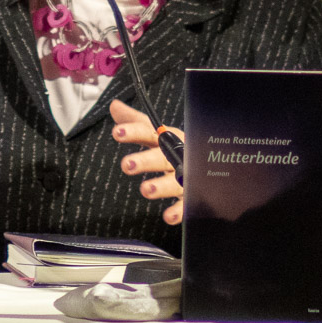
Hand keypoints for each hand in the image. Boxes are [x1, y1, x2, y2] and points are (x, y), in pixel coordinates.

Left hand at [109, 99, 184, 225]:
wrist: (207, 161)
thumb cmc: (173, 146)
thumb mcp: (155, 133)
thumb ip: (135, 122)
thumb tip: (114, 106)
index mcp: (166, 139)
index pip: (148, 133)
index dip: (133, 132)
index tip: (117, 132)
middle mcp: (176, 156)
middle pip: (160, 157)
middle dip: (145, 161)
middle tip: (127, 165)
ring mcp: (185, 176)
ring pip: (174, 181)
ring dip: (161, 186)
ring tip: (146, 190)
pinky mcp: (191, 196)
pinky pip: (186, 205)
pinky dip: (179, 211)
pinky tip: (167, 216)